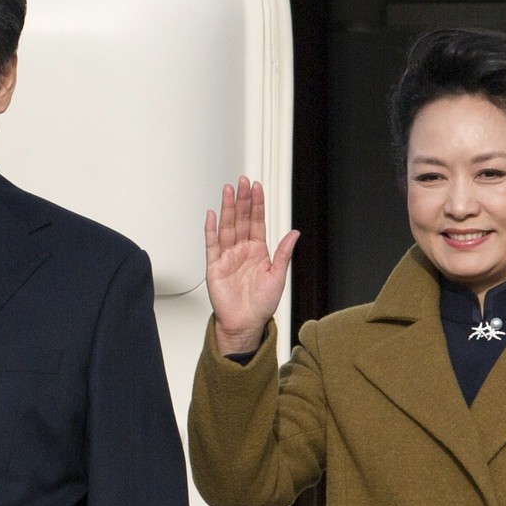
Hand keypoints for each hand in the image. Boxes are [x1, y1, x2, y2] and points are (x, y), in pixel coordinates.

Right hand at [203, 176, 299, 355]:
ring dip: (228, 209)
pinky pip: (212, 244)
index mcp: (258, 251)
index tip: (257, 187)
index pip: (257, 221)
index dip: (257, 204)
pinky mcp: (214, 266)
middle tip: (242, 181)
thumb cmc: (261, 304)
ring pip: (227, 227)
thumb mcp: (278, 277)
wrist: (245, 323)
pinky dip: (211, 230)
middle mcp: (242, 250)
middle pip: (241, 219)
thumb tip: (294, 233)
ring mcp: (228, 257)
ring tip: (228, 191)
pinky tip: (212, 215)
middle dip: (242, 200)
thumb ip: (283, 254)